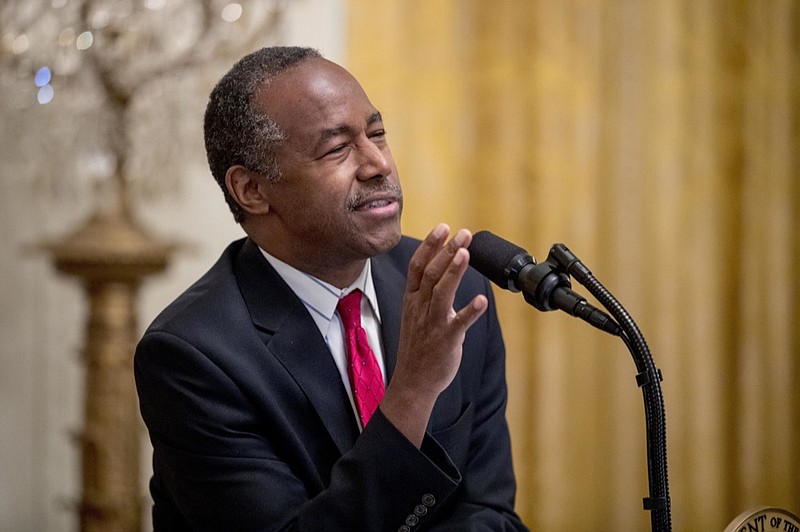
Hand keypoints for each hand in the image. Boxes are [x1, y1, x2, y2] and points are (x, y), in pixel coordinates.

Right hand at [379, 223, 487, 446]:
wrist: (413, 382)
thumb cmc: (418, 346)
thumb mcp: (415, 313)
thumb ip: (427, 292)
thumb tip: (443, 268)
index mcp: (412, 300)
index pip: (418, 266)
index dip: (430, 245)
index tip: (443, 227)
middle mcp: (420, 308)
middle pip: (432, 273)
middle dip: (447, 250)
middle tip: (463, 233)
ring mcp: (432, 324)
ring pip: (441, 293)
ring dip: (454, 271)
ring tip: (465, 252)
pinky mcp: (446, 340)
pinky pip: (458, 323)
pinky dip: (470, 311)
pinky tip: (483, 300)